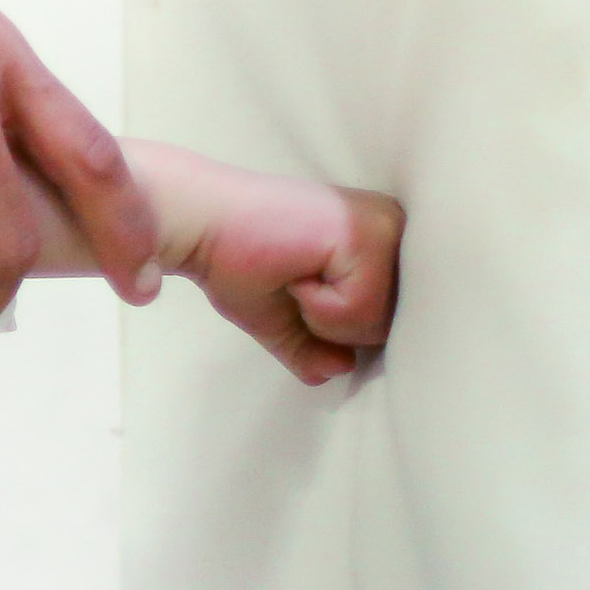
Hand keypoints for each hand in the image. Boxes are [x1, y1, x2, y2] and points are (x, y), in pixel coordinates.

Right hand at [136, 143, 402, 386]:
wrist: (197, 221)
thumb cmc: (234, 258)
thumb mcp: (284, 318)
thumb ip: (317, 347)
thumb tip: (342, 369)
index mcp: (379, 241)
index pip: (388, 322)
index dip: (336, 328)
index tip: (298, 286)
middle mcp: (393, 227)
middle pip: (391, 326)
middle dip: (334, 328)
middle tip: (294, 283)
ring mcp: (384, 227)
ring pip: (380, 323)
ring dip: (323, 318)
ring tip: (294, 276)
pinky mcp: (364, 234)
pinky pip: (359, 310)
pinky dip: (318, 307)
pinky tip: (295, 273)